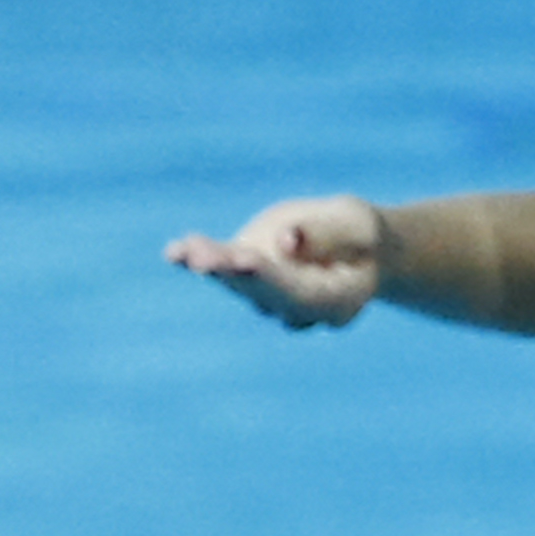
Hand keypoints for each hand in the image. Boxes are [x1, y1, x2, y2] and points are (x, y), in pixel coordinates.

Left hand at [166, 197, 386, 329]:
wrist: (352, 246)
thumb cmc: (360, 234)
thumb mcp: (357, 226)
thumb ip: (327, 235)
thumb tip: (284, 242)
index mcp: (336, 302)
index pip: (298, 291)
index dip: (269, 275)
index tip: (245, 259)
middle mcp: (295, 309)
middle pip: (259, 291)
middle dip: (230, 273)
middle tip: (202, 260)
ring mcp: (267, 296)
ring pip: (235, 281)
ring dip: (210, 264)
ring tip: (185, 249)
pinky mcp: (245, 274)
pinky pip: (219, 268)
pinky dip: (195, 260)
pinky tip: (173, 252)